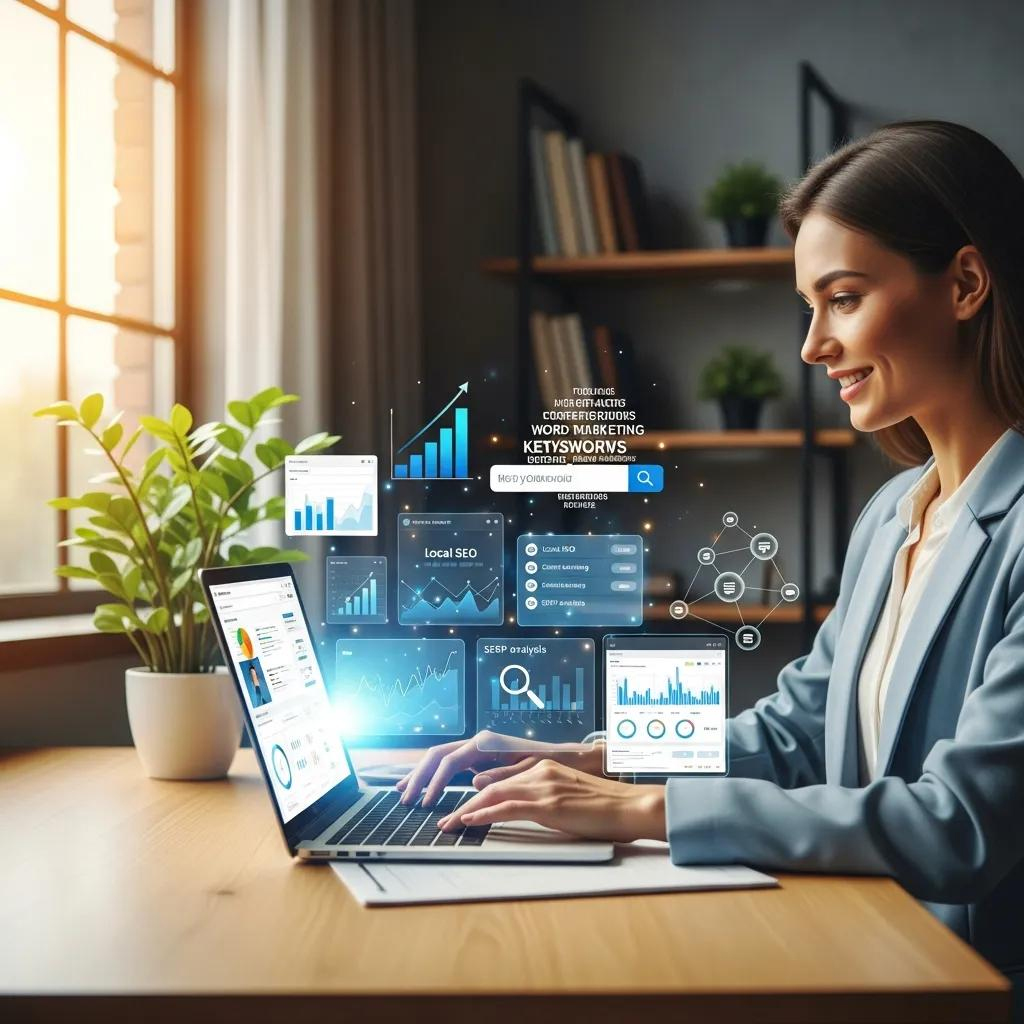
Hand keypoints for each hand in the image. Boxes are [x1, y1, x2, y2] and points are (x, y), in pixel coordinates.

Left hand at [437, 758, 666, 843]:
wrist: (631, 806)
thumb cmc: (605, 807)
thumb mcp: (568, 798)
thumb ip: (543, 798)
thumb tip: (521, 810)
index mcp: (544, 767)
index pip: (501, 779)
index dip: (477, 793)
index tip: (461, 805)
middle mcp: (540, 771)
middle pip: (491, 785)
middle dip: (464, 801)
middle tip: (444, 817)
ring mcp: (543, 786)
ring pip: (493, 795)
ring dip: (467, 811)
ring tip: (449, 824)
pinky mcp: (548, 804)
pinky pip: (507, 808)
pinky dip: (484, 815)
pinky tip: (469, 823)